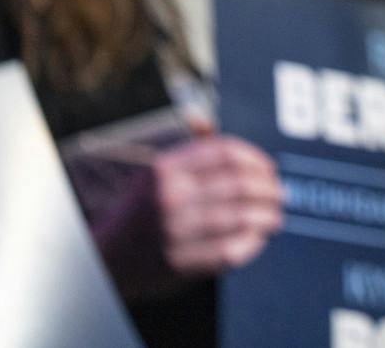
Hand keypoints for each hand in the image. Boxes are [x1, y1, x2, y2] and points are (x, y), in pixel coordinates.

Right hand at [93, 134, 283, 299]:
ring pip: (241, 217)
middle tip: (280, 193)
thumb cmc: (140, 210)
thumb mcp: (154, 173)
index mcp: (164, 169)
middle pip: (239, 184)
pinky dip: (252, 241)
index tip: (269, 168)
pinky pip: (230, 249)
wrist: (104, 259)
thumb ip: (187, 149)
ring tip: (275, 216)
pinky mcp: (180, 263)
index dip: (256, 159)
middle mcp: (170, 197)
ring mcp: (175, 231)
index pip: (226, 153)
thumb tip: (207, 121)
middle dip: (269, 188)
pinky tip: (258, 237)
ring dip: (267, 215)